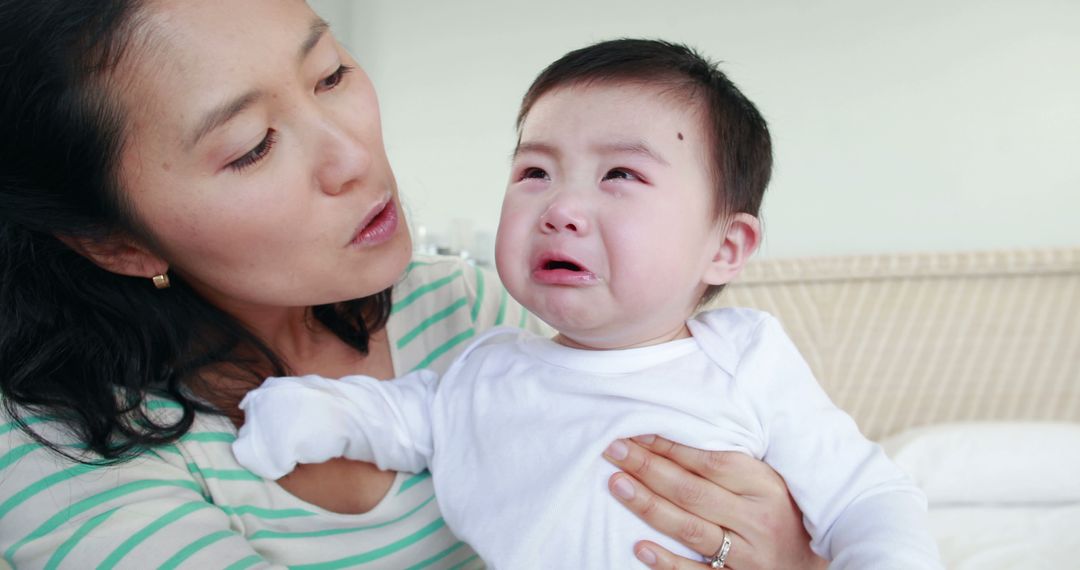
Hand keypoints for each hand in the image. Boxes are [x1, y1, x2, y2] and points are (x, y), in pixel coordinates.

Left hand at [604, 435, 826, 569]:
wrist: (811, 565)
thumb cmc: (782, 512)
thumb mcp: (768, 481)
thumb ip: (732, 464)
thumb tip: (676, 433)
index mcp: (765, 486)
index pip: (710, 462)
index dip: (671, 447)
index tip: (637, 431)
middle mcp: (757, 519)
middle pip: (692, 491)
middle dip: (648, 468)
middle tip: (614, 450)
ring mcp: (748, 555)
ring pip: (690, 529)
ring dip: (649, 506)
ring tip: (617, 484)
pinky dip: (667, 562)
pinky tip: (640, 547)